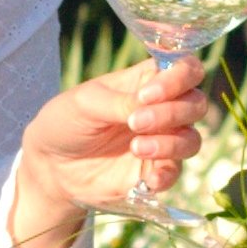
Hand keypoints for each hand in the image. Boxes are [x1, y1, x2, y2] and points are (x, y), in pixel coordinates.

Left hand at [8, 56, 214, 247]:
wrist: (51, 165)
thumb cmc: (67, 121)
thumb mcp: (85, 103)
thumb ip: (120, 101)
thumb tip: (150, 104)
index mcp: (147, 82)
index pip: (186, 70)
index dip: (180, 78)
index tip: (148, 94)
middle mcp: (162, 109)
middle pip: (196, 104)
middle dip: (171, 112)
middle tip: (134, 122)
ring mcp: (162, 141)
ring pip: (192, 139)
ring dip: (170, 143)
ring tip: (136, 147)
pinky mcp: (155, 172)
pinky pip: (176, 172)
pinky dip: (166, 173)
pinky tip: (148, 177)